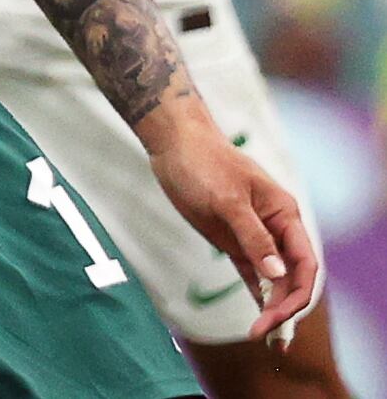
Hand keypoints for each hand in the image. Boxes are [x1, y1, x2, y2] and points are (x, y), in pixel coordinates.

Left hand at [142, 104, 319, 339]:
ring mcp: (254, 235)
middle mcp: (276, 228)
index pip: (304, 262)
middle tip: (261, 334)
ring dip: (271, 306)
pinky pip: (251, 272)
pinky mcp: (232, 239)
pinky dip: (257, 294)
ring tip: (261, 336)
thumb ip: (253, 236)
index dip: (297, 293)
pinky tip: (259, 317)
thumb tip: (277, 275)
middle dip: (283, 307)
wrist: (175, 143)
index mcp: (284, 215)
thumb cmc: (204, 163)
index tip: (279, 317)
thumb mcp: (227, 200)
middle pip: (291, 276)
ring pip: (273, 278)